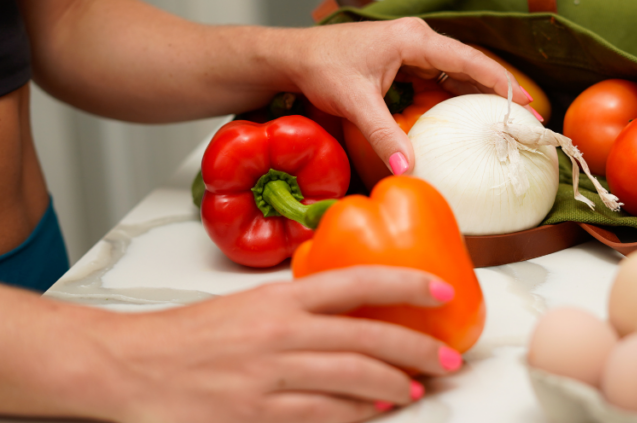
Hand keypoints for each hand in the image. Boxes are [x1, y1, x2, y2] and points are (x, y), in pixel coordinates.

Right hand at [90, 267, 462, 422]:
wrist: (134, 365)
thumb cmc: (193, 335)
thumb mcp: (252, 305)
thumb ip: (302, 309)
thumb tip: (356, 314)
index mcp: (281, 298)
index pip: (359, 280)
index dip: (408, 281)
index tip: (444, 288)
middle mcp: (281, 332)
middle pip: (367, 336)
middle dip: (417, 347)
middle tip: (448, 356)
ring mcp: (271, 376)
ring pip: (353, 378)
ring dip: (395, 384)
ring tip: (419, 386)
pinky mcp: (258, 414)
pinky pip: (323, 415)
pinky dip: (358, 413)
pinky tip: (378, 410)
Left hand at [277, 17, 532, 173]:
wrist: (291, 57)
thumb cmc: (320, 67)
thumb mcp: (354, 102)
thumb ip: (383, 136)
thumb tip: (408, 170)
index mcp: (413, 39)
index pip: (468, 60)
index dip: (501, 82)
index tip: (527, 102)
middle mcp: (418, 41)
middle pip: (469, 68)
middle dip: (498, 94)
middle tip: (527, 121)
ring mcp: (412, 53)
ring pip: (455, 77)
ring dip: (478, 99)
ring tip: (507, 125)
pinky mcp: (404, 66)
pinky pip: (438, 84)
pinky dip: (453, 103)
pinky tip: (467, 124)